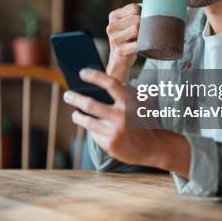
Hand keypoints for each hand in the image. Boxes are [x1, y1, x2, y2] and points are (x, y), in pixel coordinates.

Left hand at [63, 68, 189, 175]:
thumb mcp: (138, 104)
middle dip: (75, 98)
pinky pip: (94, 134)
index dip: (94, 76)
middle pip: (90, 104)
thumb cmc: (142, 121)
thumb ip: (121, 94)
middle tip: (67, 95)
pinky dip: (93, 130)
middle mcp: (121, 116)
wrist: (154, 147)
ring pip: (87, 121)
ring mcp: (114, 132)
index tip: (82, 73)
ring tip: (75, 114)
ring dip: (78, 116)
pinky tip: (95, 129)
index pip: (110, 83)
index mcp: (130, 102)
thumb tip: (94, 86)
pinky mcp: (110, 145)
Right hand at [106, 4, 140, 81]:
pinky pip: (137, 44)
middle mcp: (111, 26)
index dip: (142, 14)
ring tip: (139, 39)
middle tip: (141, 33)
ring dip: (142, 34)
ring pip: (136, 28)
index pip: (134, 8)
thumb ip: (135, 13)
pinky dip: (142, 45)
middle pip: (136, 18)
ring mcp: (114, 39)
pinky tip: (140, 46)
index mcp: (113, 16)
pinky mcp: (120, 50)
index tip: (140, 23)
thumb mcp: (127, 23)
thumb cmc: (128, 38)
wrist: (120, 59)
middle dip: (143, 25)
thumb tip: (155, 5)